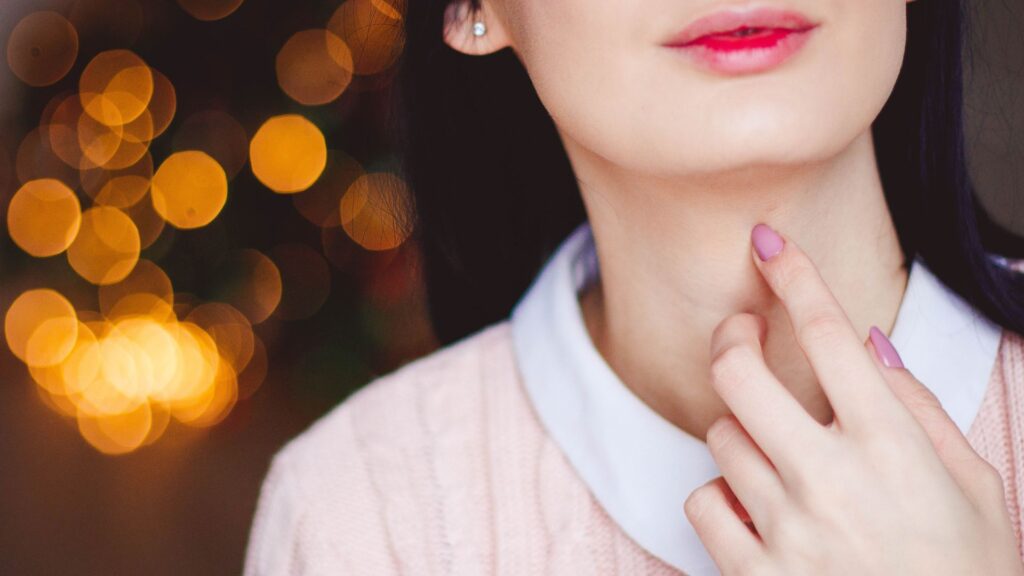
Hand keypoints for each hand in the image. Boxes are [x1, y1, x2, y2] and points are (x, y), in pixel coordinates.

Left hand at [683, 223, 1023, 575]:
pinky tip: (758, 513)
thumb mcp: (977, 487)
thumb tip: (869, 341)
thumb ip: (920, 407)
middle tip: (741, 333)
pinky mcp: (751, 574)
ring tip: (782, 461)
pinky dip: (722, 498)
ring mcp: (784, 529)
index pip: (829, 334)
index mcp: (892, 448)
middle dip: (732, 337)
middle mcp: (830, 480)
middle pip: (738, 373)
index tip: (767, 244)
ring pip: (721, 438)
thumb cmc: (969, 575)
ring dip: (743, 434)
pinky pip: (702, 503)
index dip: (794, 276)